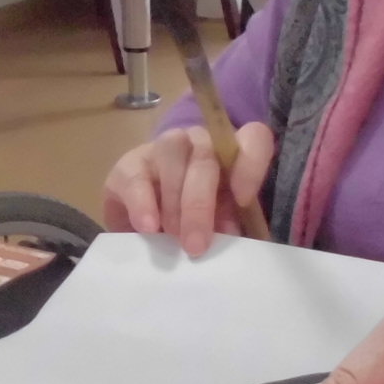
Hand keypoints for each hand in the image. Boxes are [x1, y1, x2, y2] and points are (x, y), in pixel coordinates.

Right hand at [102, 123, 274, 256]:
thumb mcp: (219, 222)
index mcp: (231, 153)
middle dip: (200, 205)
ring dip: (174, 205)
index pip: (253, 138)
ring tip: (172, 239)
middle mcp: (200, 142)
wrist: (147, 220)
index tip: (243, 201)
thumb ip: (227, 223)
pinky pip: (136, 177)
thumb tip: (228, 236)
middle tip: (196, 245)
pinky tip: (148, 228)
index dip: (251, 164)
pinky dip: (143, 204)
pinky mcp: (130, 163)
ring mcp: (164, 147)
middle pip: (205, 158)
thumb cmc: (194, 220)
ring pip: (172, 159)